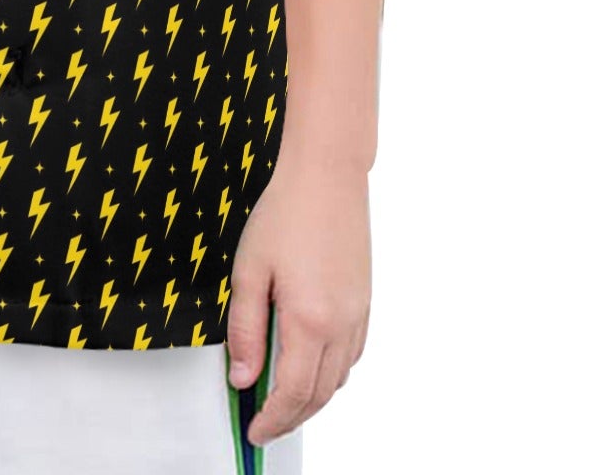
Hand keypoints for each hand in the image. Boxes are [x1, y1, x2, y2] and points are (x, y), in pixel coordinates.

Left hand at [224, 151, 371, 444]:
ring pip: (338, 379)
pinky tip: (309, 362)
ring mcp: (358, 315)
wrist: (327, 177)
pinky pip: (350, 355)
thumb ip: (244, 330)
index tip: (254, 431)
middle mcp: (341, 325)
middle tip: (263, 423)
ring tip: (280, 397)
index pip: (292, 394)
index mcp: (309, 321)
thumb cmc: (284, 215)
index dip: (272, 420)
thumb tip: (242, 378)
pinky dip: (330, 372)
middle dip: (290, 418)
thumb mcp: (248, 271)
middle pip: (318, 395)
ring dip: (311, 398)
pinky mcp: (365, 302)